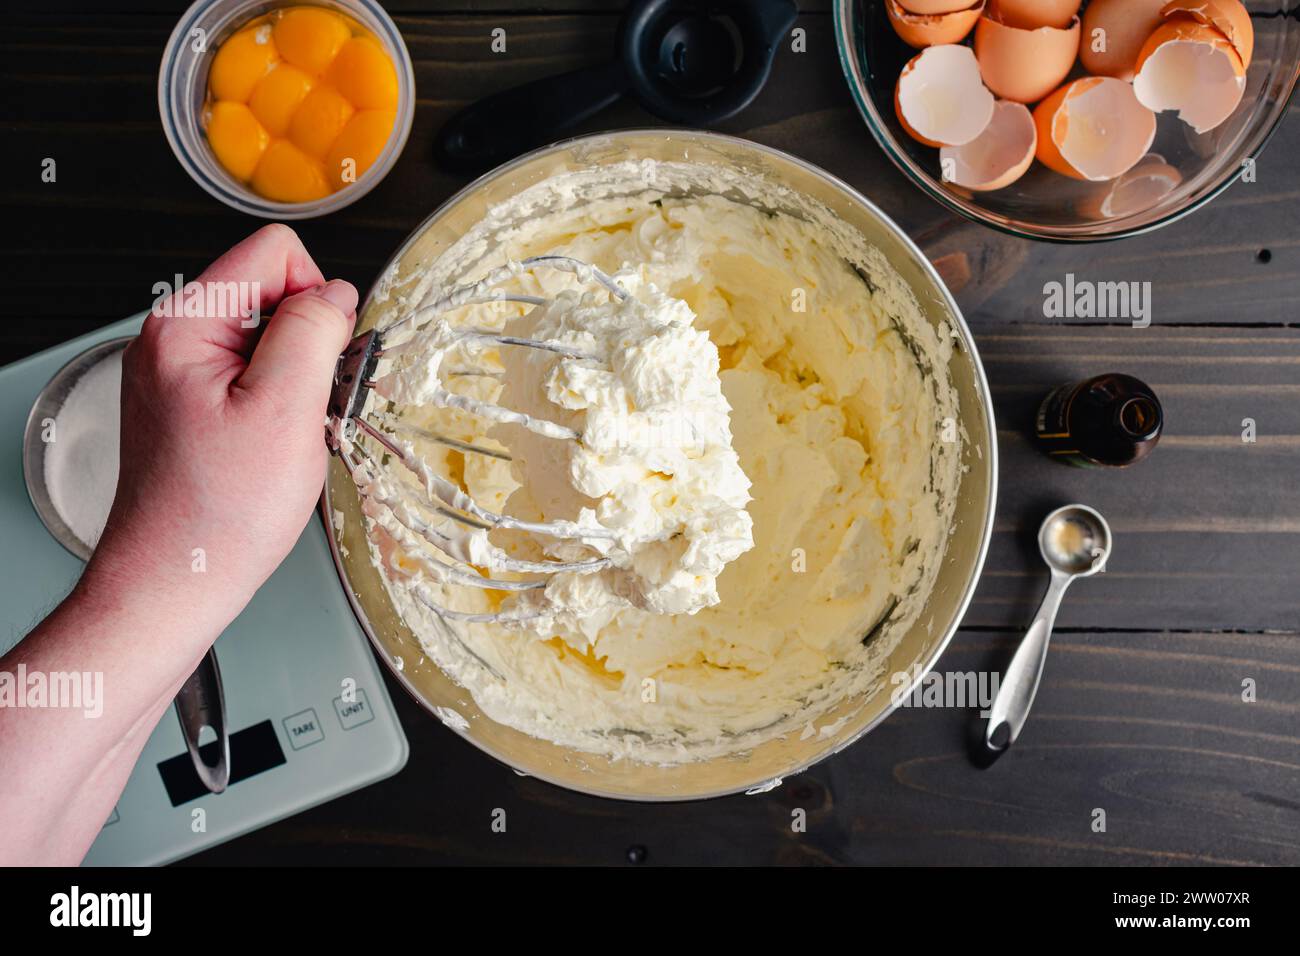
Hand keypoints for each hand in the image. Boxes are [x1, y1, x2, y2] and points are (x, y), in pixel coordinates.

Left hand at [85, 223, 356, 638]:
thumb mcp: (285, 409)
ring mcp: (180, 374)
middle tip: (304, 410)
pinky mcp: (193, 406)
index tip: (324, 357)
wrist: (178, 580)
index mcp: (184, 325)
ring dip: (297, 382)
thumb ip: (312, 332)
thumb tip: (336, 292)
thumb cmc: (218, 513)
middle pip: (272, 294)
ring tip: (287, 436)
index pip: (274, 253)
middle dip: (308, 345)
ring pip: (269, 341)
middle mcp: (173, 341)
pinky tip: (276, 448)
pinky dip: (281, 406)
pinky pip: (256, 379)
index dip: (317, 298)